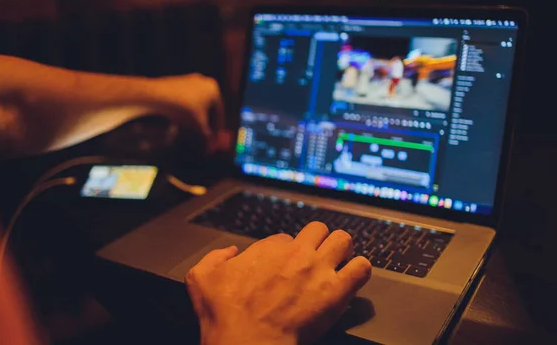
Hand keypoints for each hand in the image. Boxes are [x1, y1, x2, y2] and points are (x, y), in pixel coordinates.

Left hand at [152, 74, 225, 149]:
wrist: (160, 94)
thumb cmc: (183, 107)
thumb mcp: (198, 123)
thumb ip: (206, 131)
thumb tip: (211, 139)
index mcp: (214, 89)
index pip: (219, 110)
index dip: (218, 125)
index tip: (216, 135)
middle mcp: (205, 81)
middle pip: (209, 105)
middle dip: (206, 120)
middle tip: (203, 132)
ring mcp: (191, 80)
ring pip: (195, 103)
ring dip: (194, 116)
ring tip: (184, 123)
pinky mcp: (179, 81)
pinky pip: (185, 98)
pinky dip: (184, 108)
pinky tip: (174, 113)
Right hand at [185, 222, 371, 344]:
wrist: (247, 343)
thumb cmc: (225, 315)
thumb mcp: (200, 278)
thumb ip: (214, 257)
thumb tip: (230, 251)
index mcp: (269, 248)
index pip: (286, 237)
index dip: (286, 251)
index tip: (284, 266)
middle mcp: (297, 253)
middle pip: (319, 229)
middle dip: (318, 241)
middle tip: (316, 258)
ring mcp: (319, 270)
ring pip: (343, 240)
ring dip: (342, 250)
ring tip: (339, 263)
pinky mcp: (337, 291)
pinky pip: (362, 268)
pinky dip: (360, 270)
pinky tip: (353, 278)